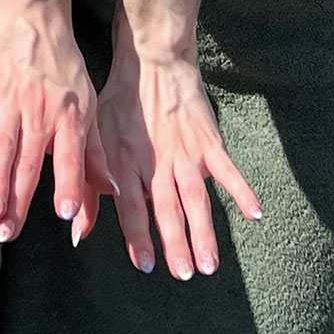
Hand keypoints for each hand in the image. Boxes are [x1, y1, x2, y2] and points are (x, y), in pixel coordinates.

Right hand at [0, 0, 113, 243]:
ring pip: (1, 146)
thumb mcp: (88, 101)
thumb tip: (112, 191)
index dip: (68, 184)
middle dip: (20, 200)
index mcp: (69, 115)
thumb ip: (95, 150)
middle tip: (10, 233)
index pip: (70, 156)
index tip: (66, 215)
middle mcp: (39, 110)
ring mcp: (9, 99)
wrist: (32, 12)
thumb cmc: (63, 62)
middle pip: (29, 161)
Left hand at [97, 31, 261, 278]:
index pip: (131, 206)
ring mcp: (186, 152)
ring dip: (204, 231)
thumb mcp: (96, 138)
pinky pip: (228, 170)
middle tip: (184, 273)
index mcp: (126, 161)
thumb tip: (77, 234)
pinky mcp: (209, 141)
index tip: (146, 266)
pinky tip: (256, 214)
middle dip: (175, 242)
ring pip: (195, 198)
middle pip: (166, 207)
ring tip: (210, 264)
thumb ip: (89, 187)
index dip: (138, 236)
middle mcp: (156, 161)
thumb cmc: (121, 103)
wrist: (153, 59)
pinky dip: (242, 190)